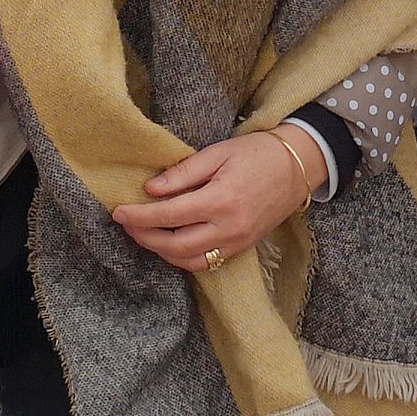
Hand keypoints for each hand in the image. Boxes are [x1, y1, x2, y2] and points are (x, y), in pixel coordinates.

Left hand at [110, 127, 317, 275]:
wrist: (298, 166)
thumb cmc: (257, 153)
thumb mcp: (218, 153)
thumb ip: (183, 173)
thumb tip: (150, 189)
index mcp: (221, 199)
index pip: (169, 215)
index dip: (139, 216)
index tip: (118, 211)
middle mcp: (229, 227)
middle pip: (175, 244)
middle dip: (144, 236)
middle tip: (126, 223)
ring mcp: (238, 241)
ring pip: (189, 260)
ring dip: (160, 251)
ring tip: (142, 234)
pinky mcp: (243, 248)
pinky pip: (207, 262)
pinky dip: (182, 258)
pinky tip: (168, 245)